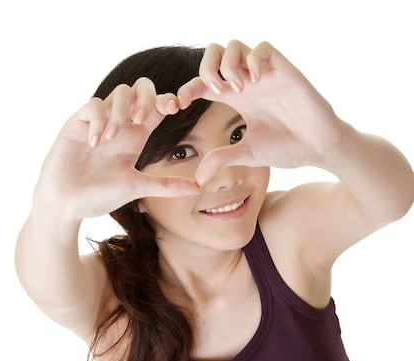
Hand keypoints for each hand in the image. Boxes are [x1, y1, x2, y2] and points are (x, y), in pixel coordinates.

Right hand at [34, 78, 198, 220]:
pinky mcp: (77, 123)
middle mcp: (121, 124)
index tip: (176, 108)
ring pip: (119, 92)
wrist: (66, 203)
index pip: (158, 107)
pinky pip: (93, 105)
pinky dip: (97, 119)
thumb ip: (166, 186)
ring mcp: (99, 121)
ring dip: (121, 111)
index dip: (169, 101)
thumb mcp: (137, 188)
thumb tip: (199, 188)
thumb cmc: (100, 196)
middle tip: (141, 121)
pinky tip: (94, 142)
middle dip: (147, 98)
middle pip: (141, 88)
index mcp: (137, 137)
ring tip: (113, 138)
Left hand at [177, 40, 343, 183]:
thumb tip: (198, 178)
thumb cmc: (288, 148)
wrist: (319, 148)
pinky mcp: (284, 70)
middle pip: (215, 53)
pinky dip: (253, 60)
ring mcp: (266, 73)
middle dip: (205, 68)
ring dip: (227, 65)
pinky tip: (256, 82)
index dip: (187, 88)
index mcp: (238, 98)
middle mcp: (249, 81)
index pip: (204, 82)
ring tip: (235, 90)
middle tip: (214, 92)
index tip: (178, 104)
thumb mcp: (248, 153)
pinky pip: (263, 48)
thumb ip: (222, 158)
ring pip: (235, 46)